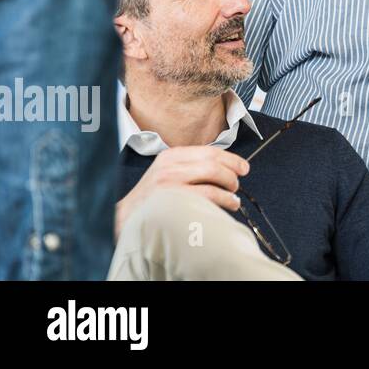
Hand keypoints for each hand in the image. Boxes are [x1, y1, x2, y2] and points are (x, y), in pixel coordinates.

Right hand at [115, 145, 249, 237]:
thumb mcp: (167, 173)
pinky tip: (228, 204)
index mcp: (171, 156)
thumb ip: (191, 167)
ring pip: (212, 177)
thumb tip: (225, 169)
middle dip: (232, 173)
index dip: (231, 159)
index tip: (243, 167)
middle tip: (237, 184)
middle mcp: (170, 166)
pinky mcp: (172, 199)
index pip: (209, 151)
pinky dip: (223, 199)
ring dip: (229, 188)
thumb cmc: (152, 198)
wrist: (125, 218)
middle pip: (213, 163)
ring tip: (234, 198)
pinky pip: (206, 195)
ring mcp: (170, 182)